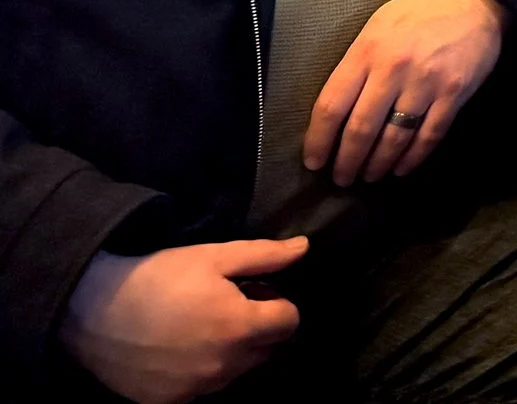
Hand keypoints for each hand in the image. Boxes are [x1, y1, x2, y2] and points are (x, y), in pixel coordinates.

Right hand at [61, 238, 306, 403]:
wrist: (90, 310)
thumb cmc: (157, 276)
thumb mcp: (214, 256)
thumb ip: (264, 256)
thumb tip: (304, 249)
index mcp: (242, 328)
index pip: (289, 321)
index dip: (276, 302)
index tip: (252, 291)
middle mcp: (225, 366)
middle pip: (266, 348)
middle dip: (256, 327)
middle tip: (226, 304)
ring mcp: (196, 388)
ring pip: (236, 370)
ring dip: (230, 350)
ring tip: (198, 325)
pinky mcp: (169, 401)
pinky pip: (202, 387)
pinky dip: (200, 370)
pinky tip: (175, 347)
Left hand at [305, 0, 506, 184]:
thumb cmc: (418, 13)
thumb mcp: (376, 27)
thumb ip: (356, 63)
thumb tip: (337, 109)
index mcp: (367, 51)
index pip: (332, 105)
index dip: (319, 140)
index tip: (314, 161)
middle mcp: (393, 69)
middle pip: (360, 128)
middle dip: (347, 161)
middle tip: (341, 178)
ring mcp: (426, 83)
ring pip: (393, 138)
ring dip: (377, 164)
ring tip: (369, 176)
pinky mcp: (454, 93)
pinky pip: (429, 135)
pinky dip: (413, 158)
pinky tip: (401, 168)